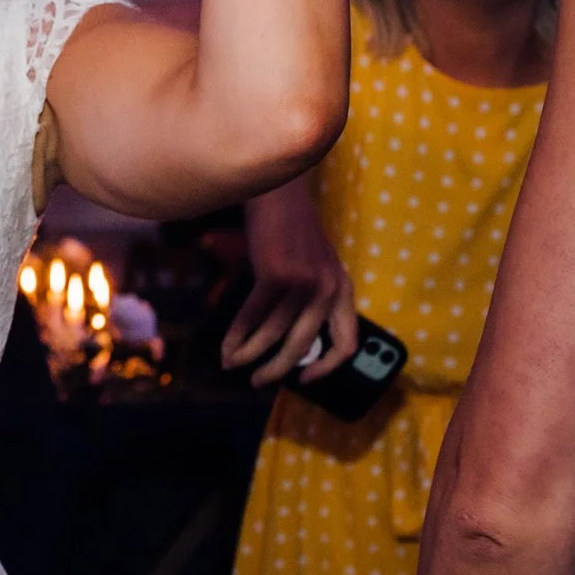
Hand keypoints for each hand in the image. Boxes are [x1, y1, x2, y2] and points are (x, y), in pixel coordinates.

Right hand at [223, 184, 358, 385]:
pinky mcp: (276, 276)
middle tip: (258, 381)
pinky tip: (227, 347)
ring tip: (233, 364)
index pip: (346, 343)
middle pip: (304, 347)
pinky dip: (237, 337)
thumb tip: (286, 343)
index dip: (327, 368)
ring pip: (274, 336)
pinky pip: (253, 318)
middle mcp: (328, 290)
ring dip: (250, 355)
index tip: (305, 379)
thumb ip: (311, 298)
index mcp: (342, 289)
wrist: (278, 192)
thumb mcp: (314, 265)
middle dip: (278, 370)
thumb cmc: (290, 229)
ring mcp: (304, 283)